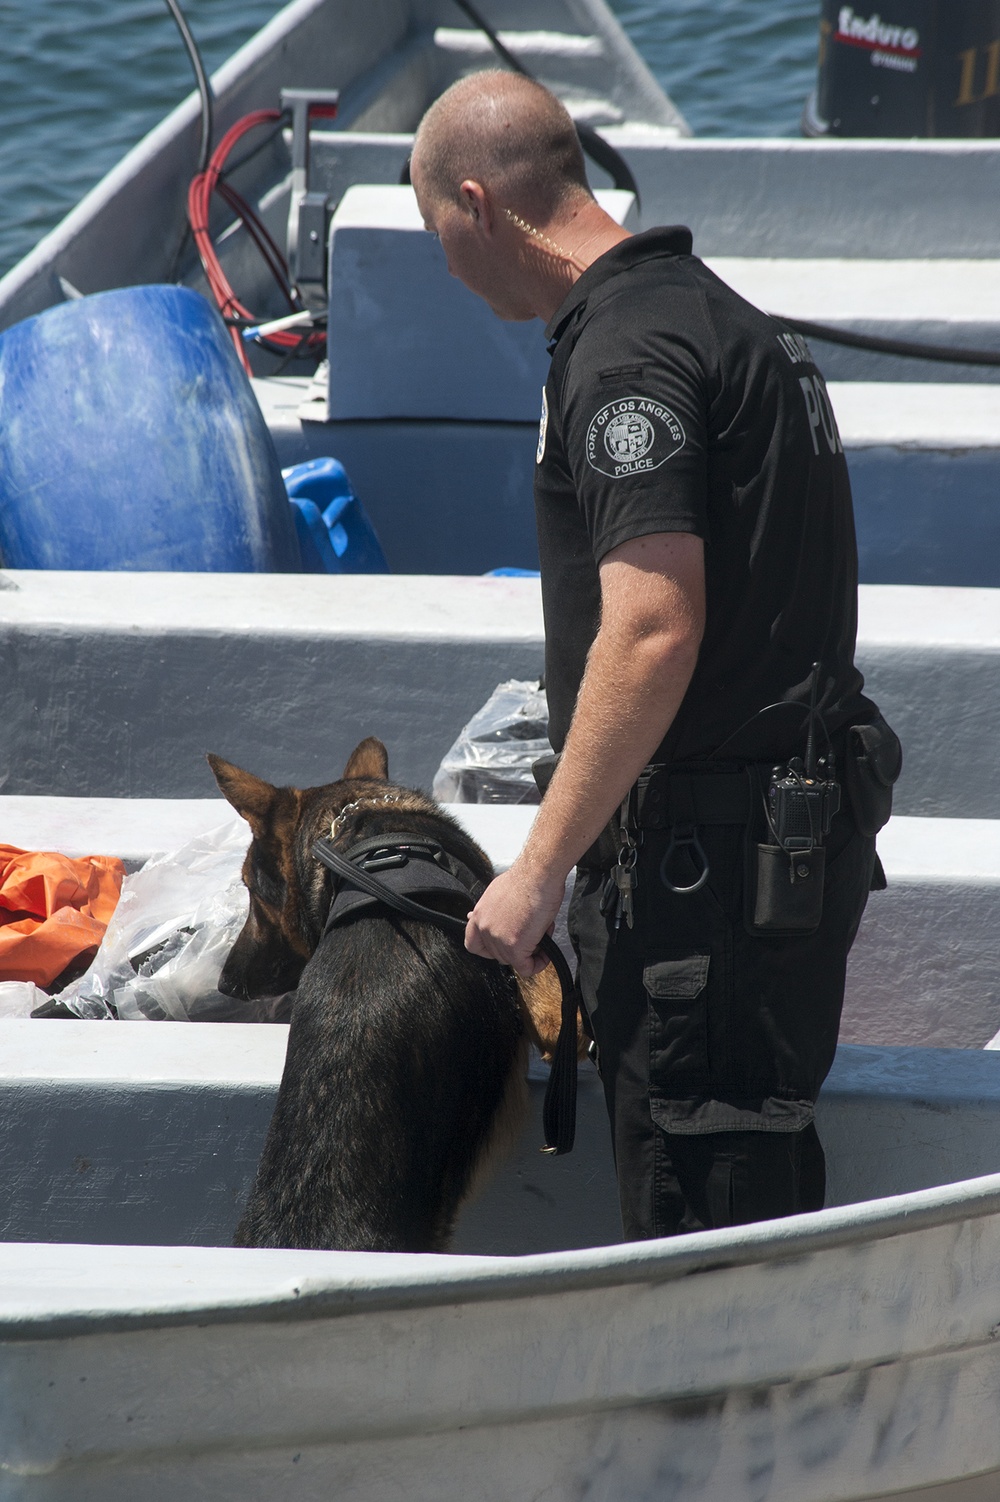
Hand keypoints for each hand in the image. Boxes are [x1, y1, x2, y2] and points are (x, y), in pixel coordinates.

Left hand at [464, 860, 566, 976]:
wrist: (538, 875)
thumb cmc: (527, 878)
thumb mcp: (501, 894)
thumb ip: (497, 911)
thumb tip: (502, 916)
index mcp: (480, 914)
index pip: (473, 944)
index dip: (488, 949)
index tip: (501, 946)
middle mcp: (485, 928)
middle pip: (497, 954)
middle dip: (516, 948)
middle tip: (531, 936)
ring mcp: (498, 939)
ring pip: (513, 961)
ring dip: (530, 952)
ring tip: (541, 933)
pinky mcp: (514, 947)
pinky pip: (526, 968)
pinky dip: (538, 964)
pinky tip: (546, 953)